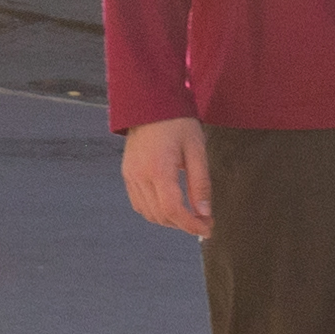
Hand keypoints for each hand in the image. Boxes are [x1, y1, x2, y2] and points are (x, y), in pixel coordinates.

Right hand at [119, 117, 211, 236]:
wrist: (150, 103)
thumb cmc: (177, 123)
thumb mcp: (197, 150)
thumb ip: (200, 184)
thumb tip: (204, 213)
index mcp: (159, 169)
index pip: (173, 210)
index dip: (191, 225)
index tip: (207, 229)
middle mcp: (140, 176)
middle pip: (161, 216)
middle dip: (183, 224)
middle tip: (204, 221)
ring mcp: (130, 176)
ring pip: (148, 213)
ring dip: (169, 220)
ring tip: (188, 215)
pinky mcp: (127, 174)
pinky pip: (139, 203)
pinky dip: (155, 211)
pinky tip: (170, 206)